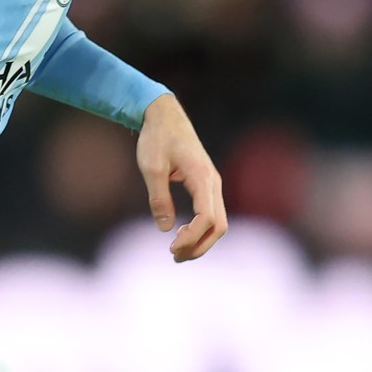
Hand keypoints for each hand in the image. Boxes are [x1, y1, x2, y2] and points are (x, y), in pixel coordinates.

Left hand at [136, 93, 227, 261]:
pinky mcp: (207, 185)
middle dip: (200, 246)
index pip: (206, 219)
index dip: (192, 238)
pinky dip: (201, 230)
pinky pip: (211, 214)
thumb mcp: (151, 168)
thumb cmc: (156, 138)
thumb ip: (158, 198)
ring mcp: (213, 184)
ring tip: (177, 251)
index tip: (171, 247)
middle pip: (219, 226)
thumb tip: (166, 229)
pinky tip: (182, 235)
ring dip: (201, 241)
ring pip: (218, 222)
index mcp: (202, 178)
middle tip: (175, 256)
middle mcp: (213, 182)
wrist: (164, 115)